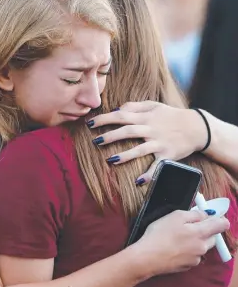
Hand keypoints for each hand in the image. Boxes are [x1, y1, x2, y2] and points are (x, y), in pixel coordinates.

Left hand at [88, 101, 205, 182]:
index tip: (90, 123)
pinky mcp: (168, 155)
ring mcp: (159, 143)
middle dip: (110, 136)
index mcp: (145, 117)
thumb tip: (115, 110)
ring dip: (125, 155)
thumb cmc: (171, 115)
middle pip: (128, 132)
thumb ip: (134, 106)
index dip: (104, 119)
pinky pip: (158, 166)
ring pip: (140, 149)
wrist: (198, 127)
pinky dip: (149, 174)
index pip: (121, 116)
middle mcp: (151, 129)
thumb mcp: (153, 105)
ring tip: (110, 160)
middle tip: (95, 141)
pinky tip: (138, 181)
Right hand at [134, 209, 228, 276]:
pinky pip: (192, 256)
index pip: (222, 224)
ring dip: (195, 242)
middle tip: (187, 227)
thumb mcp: (175, 216)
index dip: (218, 218)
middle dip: (204, 231)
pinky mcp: (187, 267)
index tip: (208, 217)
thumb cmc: (159, 234)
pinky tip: (173, 249)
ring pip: (201, 247)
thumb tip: (205, 215)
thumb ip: (194, 214)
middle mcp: (202, 247)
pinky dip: (187, 252)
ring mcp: (196, 258)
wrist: (148, 257)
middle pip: (213, 237)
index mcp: (201, 233)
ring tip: (176, 239)